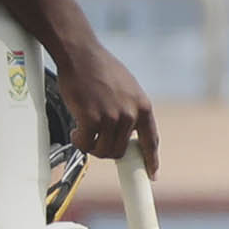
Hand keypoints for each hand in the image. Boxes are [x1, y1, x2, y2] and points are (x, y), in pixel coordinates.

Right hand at [56, 44, 157, 176]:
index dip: (152, 161)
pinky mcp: (91, 118)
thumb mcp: (128, 88)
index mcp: (144, 107)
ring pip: (104, 150)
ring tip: (83, 133)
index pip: (151, 141)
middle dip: (107, 150)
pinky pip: (86, 143)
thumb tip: (129, 131)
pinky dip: (80, 141)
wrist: (81, 54)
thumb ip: (132, 109)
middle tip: (95, 141)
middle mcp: (131, 114)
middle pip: (121, 150)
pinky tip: (76, 132)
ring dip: (92, 147)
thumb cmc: (101, 68)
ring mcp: (112, 117)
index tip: (152, 174)